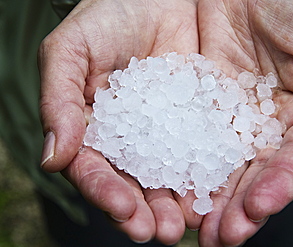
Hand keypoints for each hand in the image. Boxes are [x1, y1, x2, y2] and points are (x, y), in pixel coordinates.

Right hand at [38, 0, 197, 243]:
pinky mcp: (203, 118)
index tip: (123, 209)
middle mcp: (134, 137)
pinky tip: (220, 191)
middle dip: (149, 210)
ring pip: (174, 174)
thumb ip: (59, 101)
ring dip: (182, 202)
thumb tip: (52, 157)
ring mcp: (170, 130)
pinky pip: (208, 148)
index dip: (107, 191)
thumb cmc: (108, 16)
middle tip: (163, 232)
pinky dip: (213, 172)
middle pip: (138, 182)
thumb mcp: (72, 51)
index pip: (97, 169)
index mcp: (98, 128)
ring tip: (192, 222)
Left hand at [194, 0, 292, 245]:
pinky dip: (180, 164)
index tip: (261, 205)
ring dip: (208, 199)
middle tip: (222, 236)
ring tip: (195, 228)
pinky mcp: (201, 110)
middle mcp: (267, 129)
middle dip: (239, 207)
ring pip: (220, 167)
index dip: (280, 184)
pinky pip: (188, 139)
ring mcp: (232, 122)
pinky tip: (170, 187)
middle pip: (255, 175)